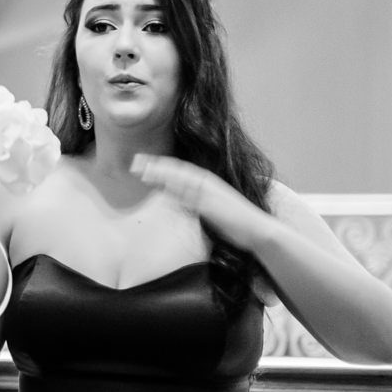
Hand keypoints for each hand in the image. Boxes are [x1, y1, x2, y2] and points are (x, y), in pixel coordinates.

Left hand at [131, 154, 268, 251]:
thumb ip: (193, 201)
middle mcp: (208, 184)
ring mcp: (210, 194)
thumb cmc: (233, 221)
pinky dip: (177, 191)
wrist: (257, 230)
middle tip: (134, 161)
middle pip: (177, 172)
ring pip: (181, 181)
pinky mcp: (213, 205)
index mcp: (207, 183)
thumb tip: (175, 198)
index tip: (142, 162)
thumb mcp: (208, 208)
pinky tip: (162, 187)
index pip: (179, 171)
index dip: (160, 165)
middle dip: (156, 166)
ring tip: (143, 171)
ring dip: (162, 175)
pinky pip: (192, 196)